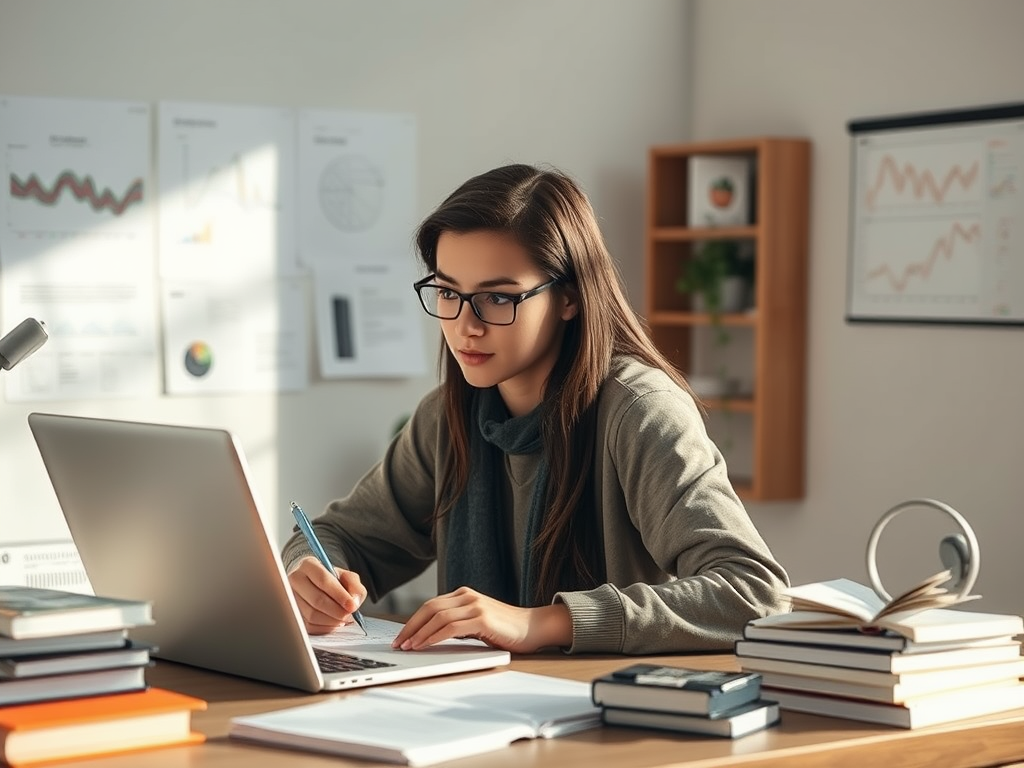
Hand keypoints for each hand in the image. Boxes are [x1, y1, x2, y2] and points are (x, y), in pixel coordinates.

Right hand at [286, 556, 366, 634]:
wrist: (313, 585)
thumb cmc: (330, 580)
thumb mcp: (345, 576)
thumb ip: (354, 585)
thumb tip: (354, 601)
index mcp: (309, 565)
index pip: (323, 580)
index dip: (339, 595)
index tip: (352, 605)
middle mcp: (295, 579)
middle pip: (317, 599)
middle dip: (337, 611)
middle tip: (349, 615)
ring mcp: (290, 598)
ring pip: (312, 615)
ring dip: (332, 620)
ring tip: (343, 618)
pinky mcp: (291, 614)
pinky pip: (309, 626)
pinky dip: (325, 627)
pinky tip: (333, 621)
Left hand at [392, 586, 571, 653]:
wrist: (534, 627)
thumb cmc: (506, 629)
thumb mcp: (477, 622)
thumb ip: (458, 623)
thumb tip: (431, 636)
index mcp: (464, 595)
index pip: (431, 605)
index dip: (413, 621)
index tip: (401, 636)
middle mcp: (467, 596)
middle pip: (429, 608)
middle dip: (410, 626)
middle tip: (398, 643)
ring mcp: (475, 605)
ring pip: (437, 616)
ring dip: (419, 633)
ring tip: (408, 647)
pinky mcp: (482, 617)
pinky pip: (450, 627)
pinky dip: (434, 637)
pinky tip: (425, 645)